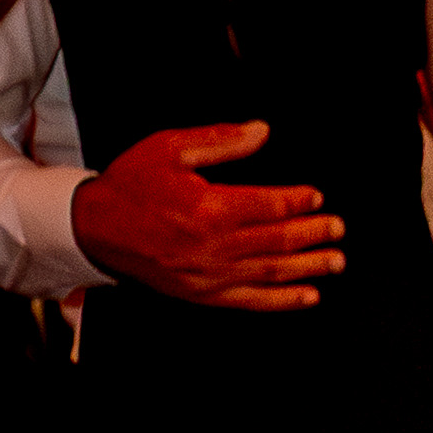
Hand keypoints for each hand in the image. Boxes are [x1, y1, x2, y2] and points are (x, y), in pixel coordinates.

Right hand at [72, 117, 341, 307]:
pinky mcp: (203, 294)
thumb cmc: (131, 185)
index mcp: (208, 207)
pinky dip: (284, 300)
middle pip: (278, 240)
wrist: (94, 226)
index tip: (317, 197)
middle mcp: (214, 245)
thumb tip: (260, 131)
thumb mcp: (170, 148)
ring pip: (272, 271)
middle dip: (314, 233)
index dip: (299, 201)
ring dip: (310, 266)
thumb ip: (220, 141)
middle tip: (338, 228)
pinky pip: (253, 301)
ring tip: (336, 260)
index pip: (270, 205)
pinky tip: (308, 295)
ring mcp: (210, 274)